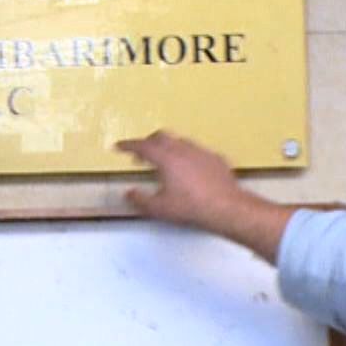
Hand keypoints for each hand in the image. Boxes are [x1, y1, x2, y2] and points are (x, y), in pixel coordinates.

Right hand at [115, 130, 295, 261]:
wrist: (226, 208)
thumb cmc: (190, 208)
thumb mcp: (159, 209)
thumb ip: (140, 200)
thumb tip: (129, 193)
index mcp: (166, 158)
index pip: (142, 146)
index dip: (128, 145)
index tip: (119, 146)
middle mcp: (183, 149)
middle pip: (161, 136)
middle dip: (148, 142)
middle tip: (141, 155)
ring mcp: (202, 151)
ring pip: (180, 141)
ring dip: (168, 148)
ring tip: (165, 163)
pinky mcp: (216, 158)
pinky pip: (197, 151)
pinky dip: (187, 156)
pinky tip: (189, 170)